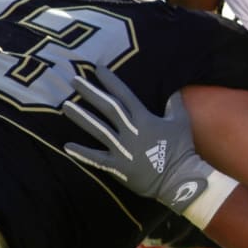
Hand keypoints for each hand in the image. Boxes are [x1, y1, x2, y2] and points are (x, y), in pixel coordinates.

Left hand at [62, 66, 213, 213]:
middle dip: (91, 93)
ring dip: (81, 117)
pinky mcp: (118, 166)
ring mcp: (122, 149)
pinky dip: (82, 153)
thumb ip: (175, 104)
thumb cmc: (181, 149)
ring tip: (66, 105)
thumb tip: (174, 90)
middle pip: (108, 108)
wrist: (179, 177)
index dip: (111, 81)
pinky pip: (97, 159)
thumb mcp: (181, 122)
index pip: (125, 95)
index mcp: (145, 118)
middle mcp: (131, 130)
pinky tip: (67, 145)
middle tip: (74, 80)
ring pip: (98, 129)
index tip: (97, 70)